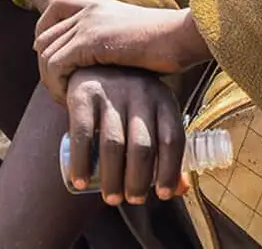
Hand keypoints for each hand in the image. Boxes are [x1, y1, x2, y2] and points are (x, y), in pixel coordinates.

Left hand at [35, 0, 209, 101]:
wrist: (184, 35)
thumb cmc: (173, 44)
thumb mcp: (138, 39)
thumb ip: (119, 45)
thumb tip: (115, 66)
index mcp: (101, 5)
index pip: (56, 8)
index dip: (45, 32)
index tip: (52, 59)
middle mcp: (90, 10)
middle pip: (44, 35)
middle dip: (45, 66)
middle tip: (60, 91)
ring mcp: (88, 24)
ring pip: (46, 53)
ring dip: (50, 80)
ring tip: (64, 101)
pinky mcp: (89, 42)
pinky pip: (55, 65)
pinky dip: (56, 85)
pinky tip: (70, 101)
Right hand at [61, 67, 189, 204]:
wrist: (94, 62)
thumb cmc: (129, 100)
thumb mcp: (153, 115)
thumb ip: (166, 149)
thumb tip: (181, 189)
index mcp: (164, 99)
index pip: (173, 139)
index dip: (170, 171)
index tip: (163, 195)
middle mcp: (141, 92)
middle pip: (143, 147)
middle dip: (139, 181)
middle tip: (133, 200)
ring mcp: (111, 92)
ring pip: (114, 144)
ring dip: (113, 178)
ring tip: (112, 199)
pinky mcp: (84, 93)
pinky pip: (82, 133)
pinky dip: (81, 162)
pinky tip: (80, 181)